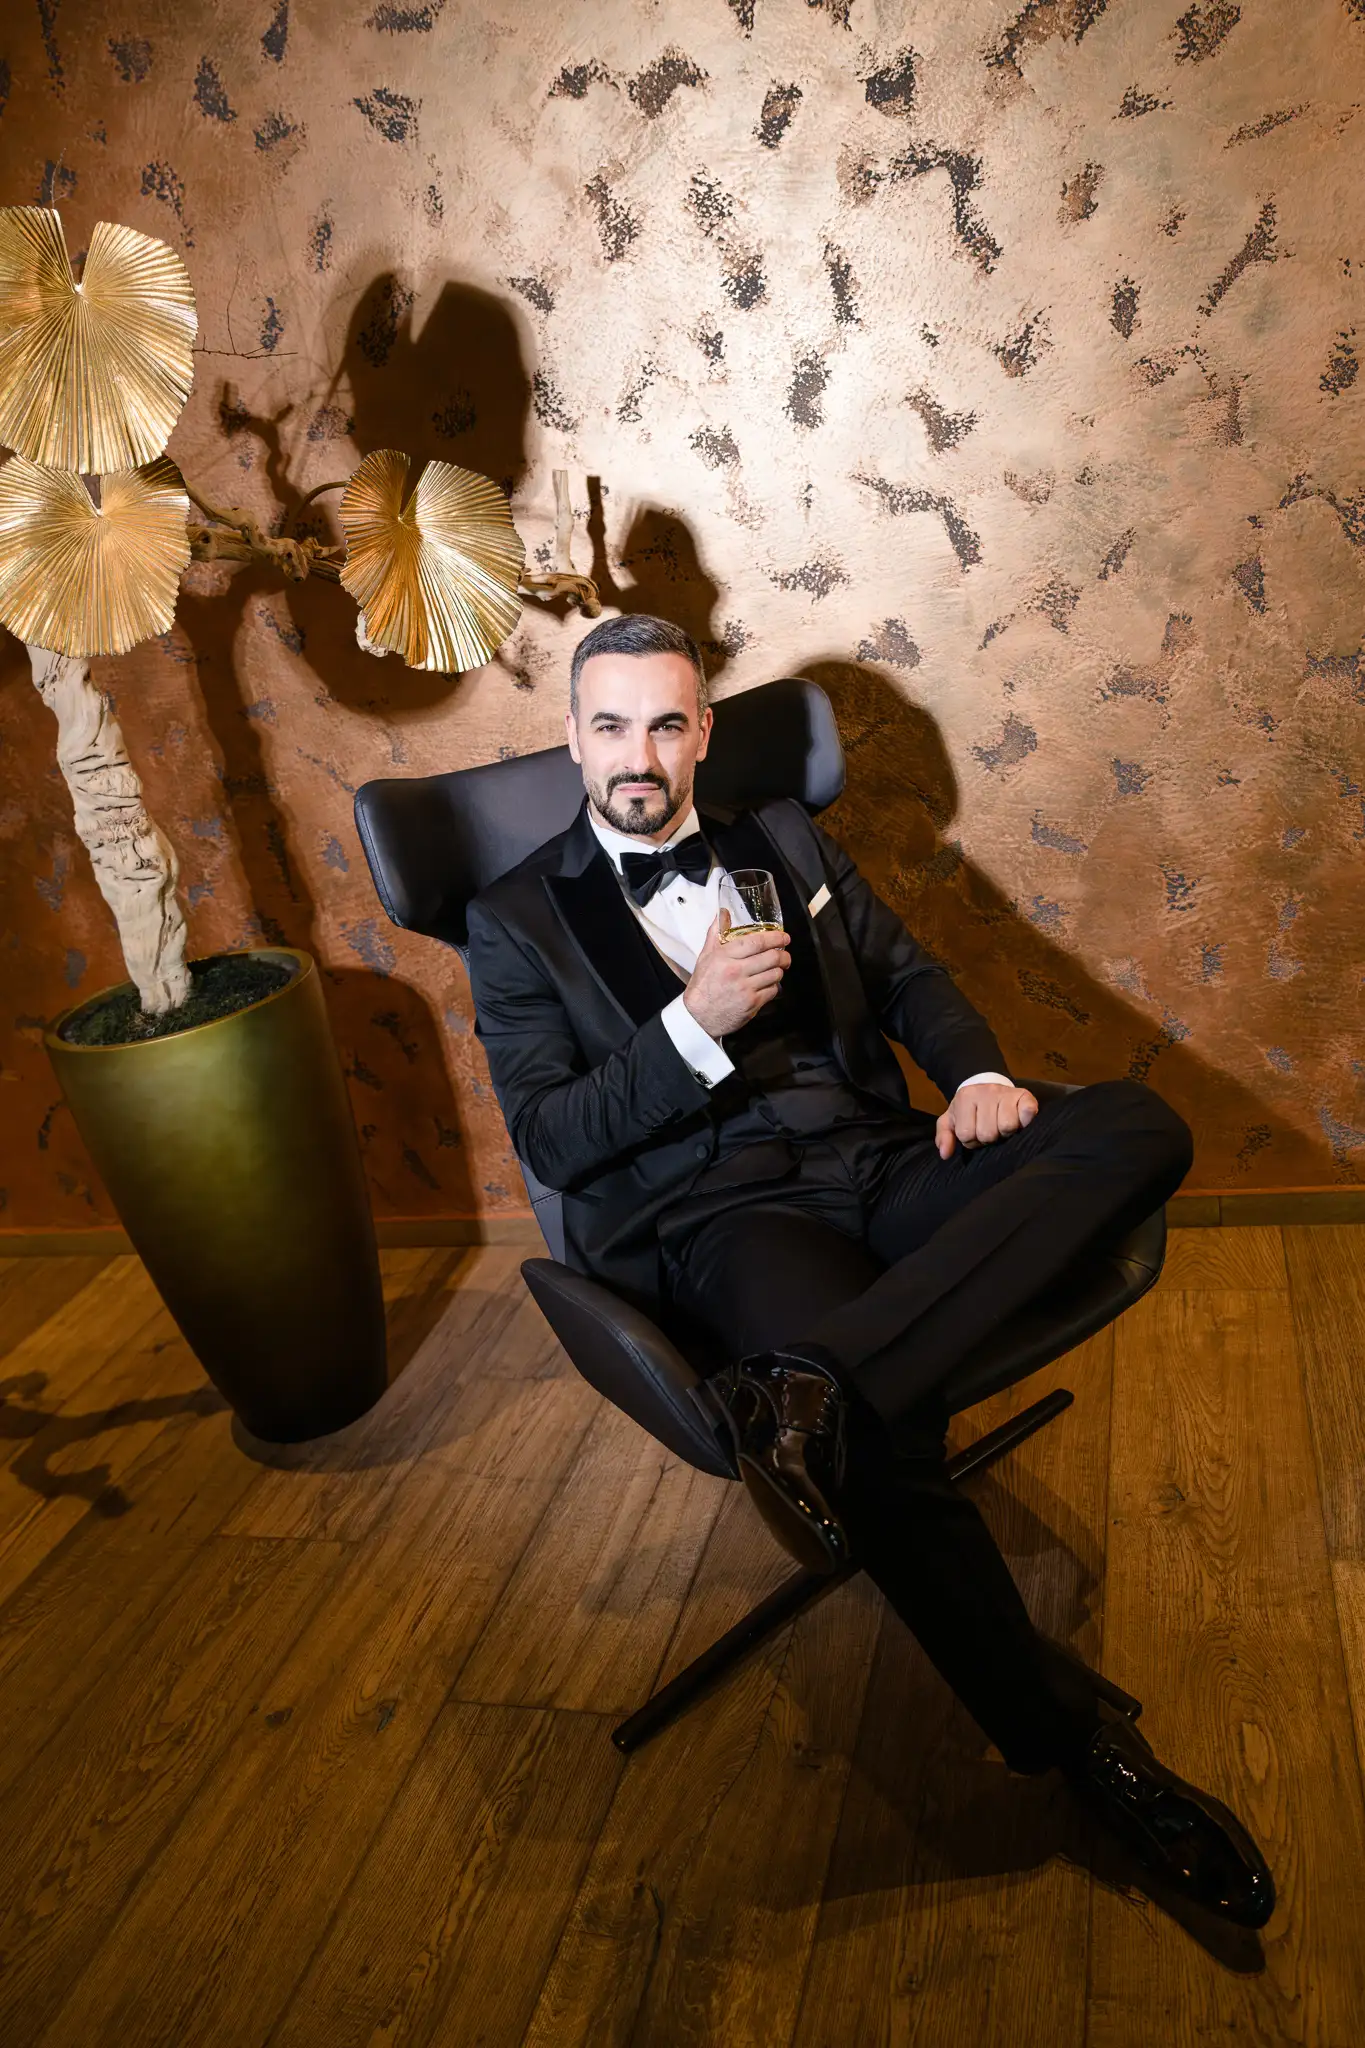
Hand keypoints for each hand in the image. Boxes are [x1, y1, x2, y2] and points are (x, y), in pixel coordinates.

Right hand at [683, 909, 790, 1037]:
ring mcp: (745, 988)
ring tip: (778, 969)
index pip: (757, 942)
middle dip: (784, 955)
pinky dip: (774, 986)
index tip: (783, 937)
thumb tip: (723, 914)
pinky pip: (773, 990)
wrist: (699, 1017)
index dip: (775, 938)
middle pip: (771, 957)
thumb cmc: (702, 987)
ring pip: (775, 974)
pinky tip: (768, 984)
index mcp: (724, 957)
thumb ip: (715, 934)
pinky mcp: (752, 1003)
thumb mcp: (705, 957)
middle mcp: (736, 971)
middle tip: (785, 954)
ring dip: (780, 970)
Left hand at [936, 1082, 1038, 1159]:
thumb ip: (944, 1136)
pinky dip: (1025, 1121)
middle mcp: (986, 1092)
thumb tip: (945, 1154)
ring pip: (1007, 1127)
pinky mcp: (1025, 1095)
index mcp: (965, 1097)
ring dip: (1005, 1133)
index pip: (966, 1134)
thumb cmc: (969, 1108)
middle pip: (987, 1133)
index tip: (975, 1130)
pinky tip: (1020, 1122)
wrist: (987, 1087)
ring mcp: (1006, 1092)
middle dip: (988, 1137)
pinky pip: (1027, 1112)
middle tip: (990, 1129)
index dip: (971, 1140)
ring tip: (1001, 1126)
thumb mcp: (951, 1120)